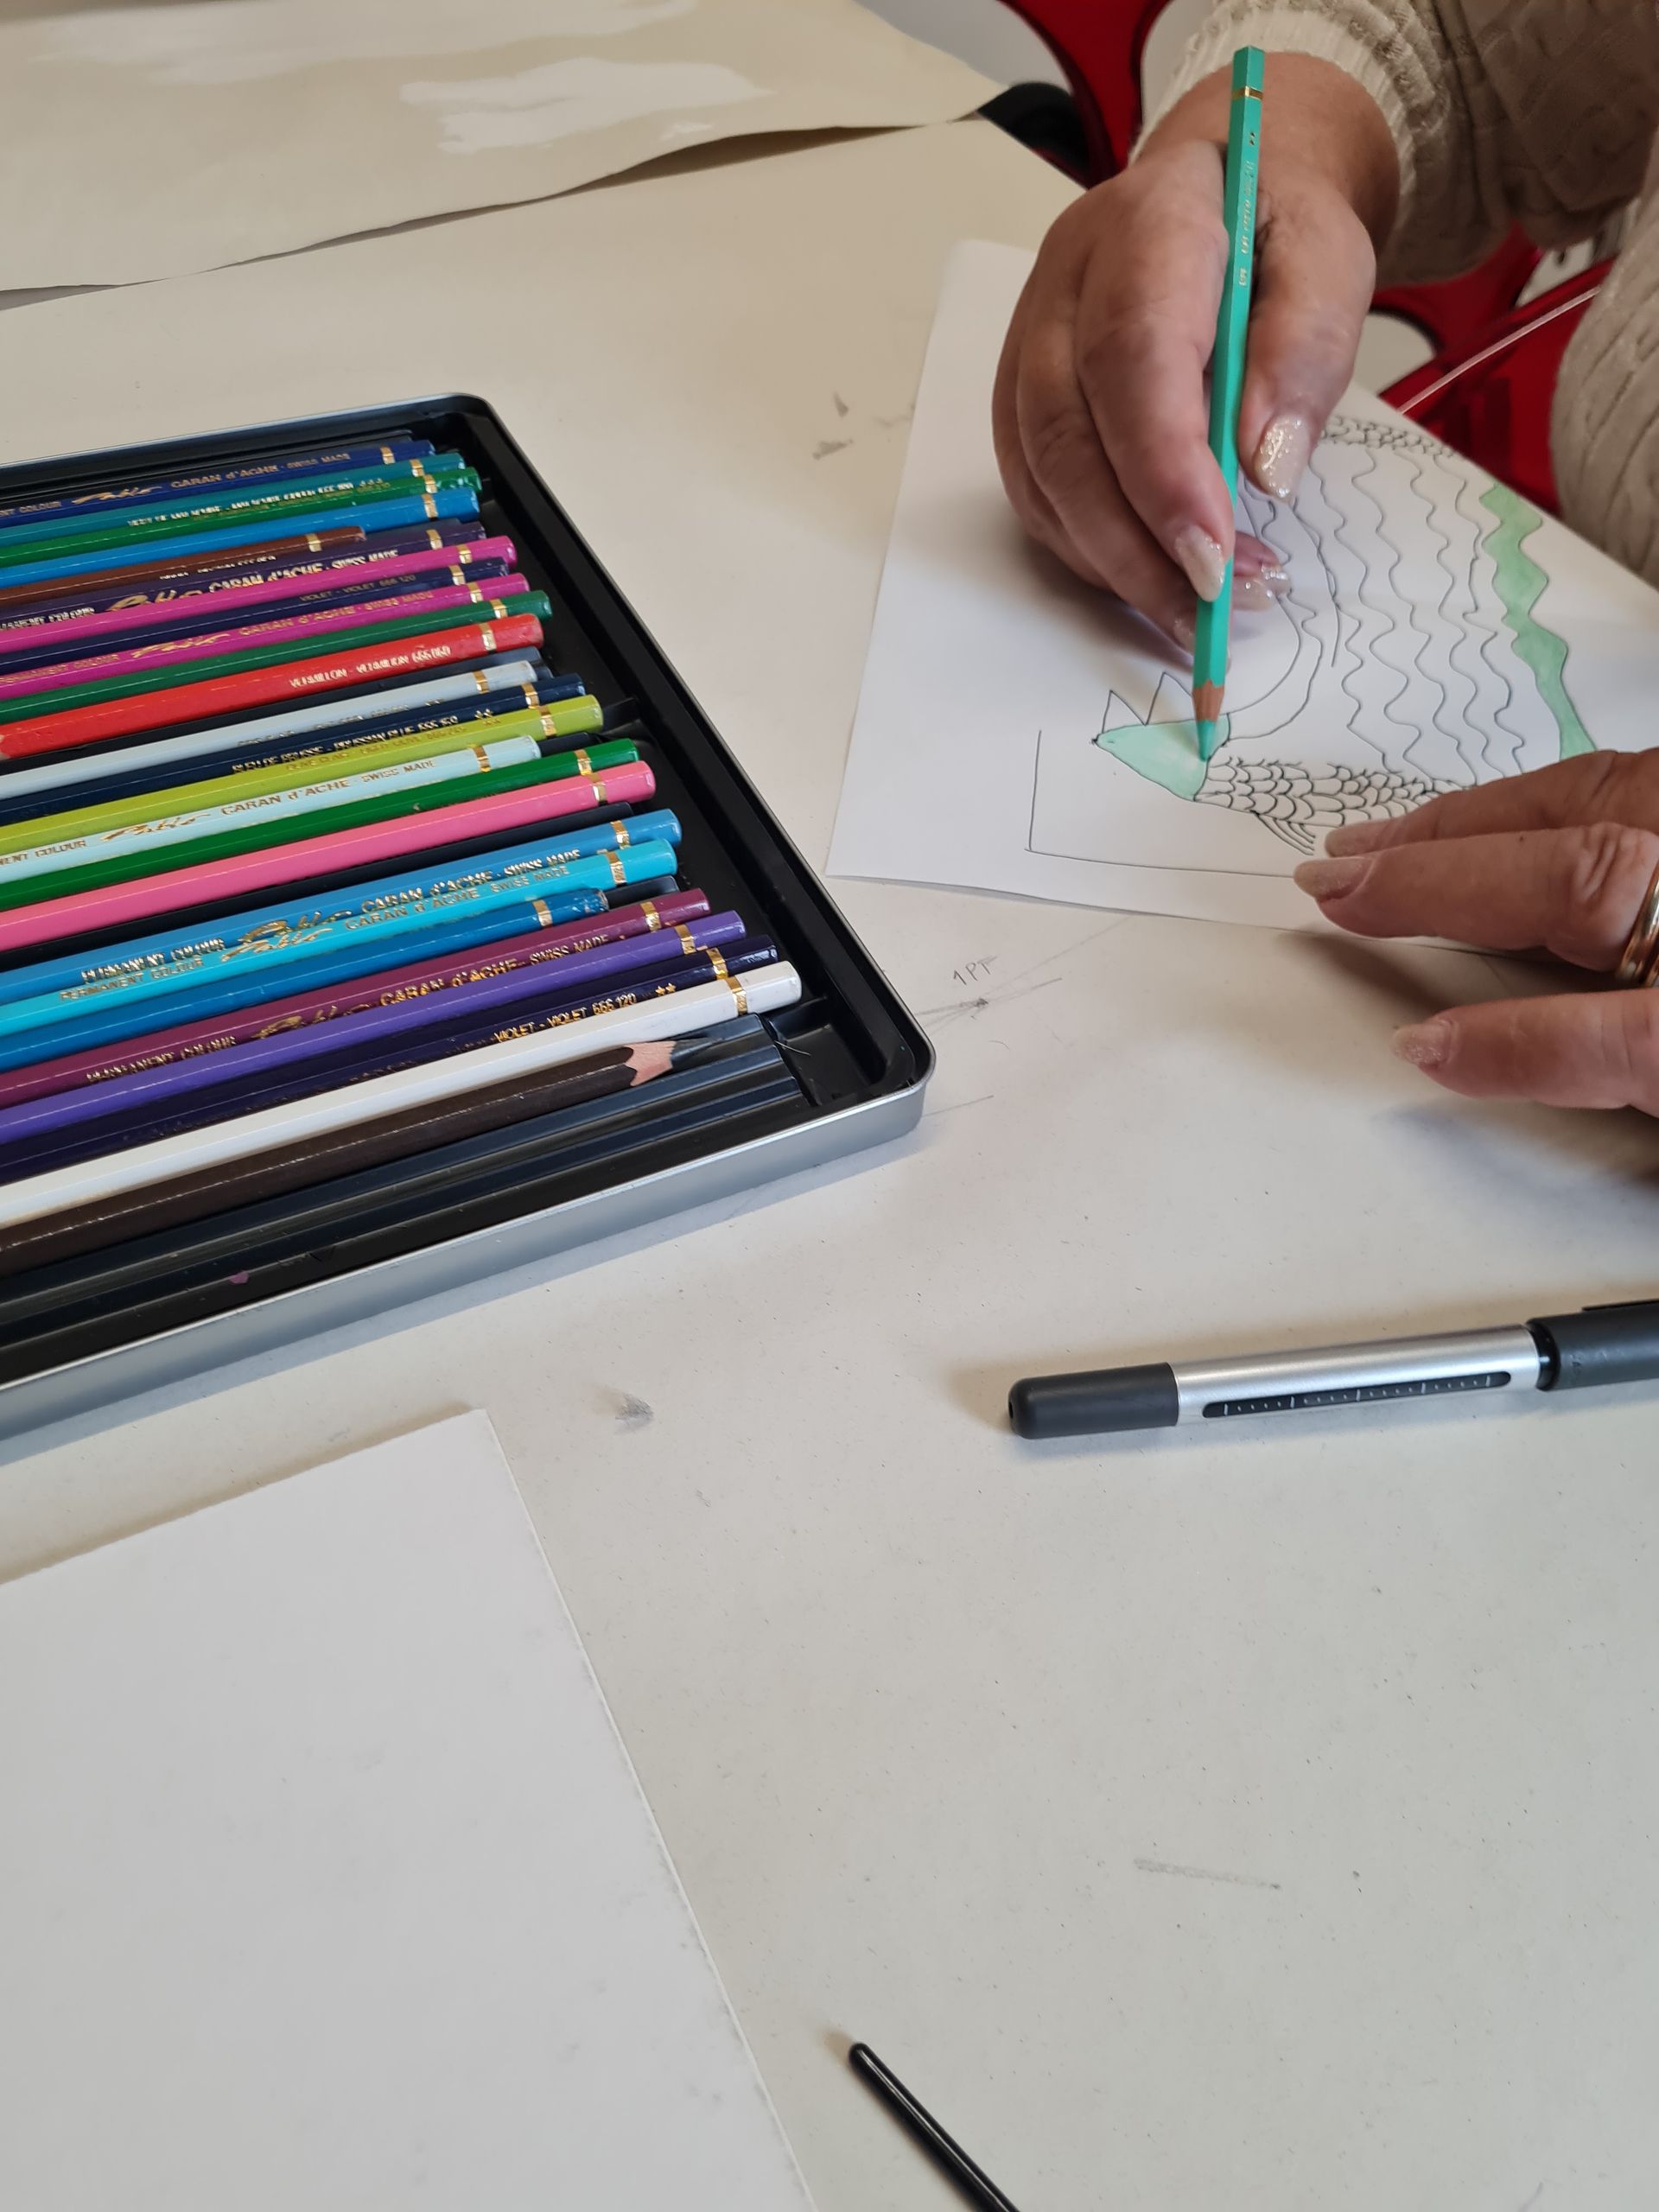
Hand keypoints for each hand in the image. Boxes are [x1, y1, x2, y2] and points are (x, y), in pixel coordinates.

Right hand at [992, 57, 1396, 645]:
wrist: (1228, 195)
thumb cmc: (1279, 234)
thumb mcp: (1330, 265)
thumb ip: (1305, 351)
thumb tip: (1264, 466)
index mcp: (1144, 226)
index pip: (1131, 357)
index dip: (1163, 470)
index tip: (1214, 557)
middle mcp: (1063, 285)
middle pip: (1065, 432)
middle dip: (1134, 541)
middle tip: (1210, 607)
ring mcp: (1027, 343)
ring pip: (1039, 476)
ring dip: (1112, 561)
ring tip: (1196, 605)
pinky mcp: (1021, 399)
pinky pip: (1036, 494)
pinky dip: (1091, 550)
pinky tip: (1153, 573)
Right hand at [1294, 754, 1658, 1110]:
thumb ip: (1558, 1046)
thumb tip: (1431, 1046)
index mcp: (1642, 868)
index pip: (1497, 868)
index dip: (1408, 881)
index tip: (1334, 892)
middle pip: (1530, 813)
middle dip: (1427, 835)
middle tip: (1345, 853)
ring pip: (1577, 803)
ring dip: (1485, 824)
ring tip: (1411, 840)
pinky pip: (1618, 815)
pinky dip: (1552, 827)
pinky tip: (1532, 849)